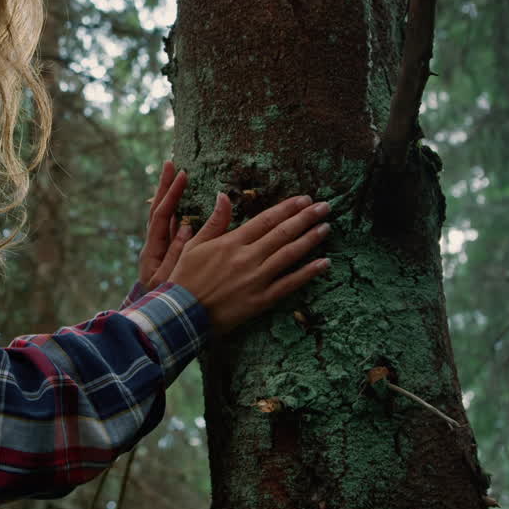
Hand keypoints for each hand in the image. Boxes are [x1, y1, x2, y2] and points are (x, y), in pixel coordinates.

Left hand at [137, 161, 193, 290]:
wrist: (154, 321)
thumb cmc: (162, 302)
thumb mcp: (169, 278)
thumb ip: (177, 253)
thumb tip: (185, 224)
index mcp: (152, 250)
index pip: (161, 215)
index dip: (171, 195)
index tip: (181, 175)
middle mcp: (154, 246)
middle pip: (158, 211)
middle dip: (165, 187)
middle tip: (171, 164)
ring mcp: (160, 250)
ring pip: (164, 219)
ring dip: (169, 198)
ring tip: (176, 177)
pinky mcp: (166, 255)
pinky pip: (172, 230)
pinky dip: (177, 214)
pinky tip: (183, 205)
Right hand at [169, 192, 331, 333]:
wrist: (182, 313)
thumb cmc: (185, 278)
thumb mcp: (195, 245)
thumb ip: (214, 221)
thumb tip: (223, 195)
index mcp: (231, 242)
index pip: (266, 220)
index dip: (287, 208)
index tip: (303, 199)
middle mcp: (247, 258)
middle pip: (282, 233)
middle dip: (305, 218)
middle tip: (324, 206)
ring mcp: (256, 279)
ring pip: (289, 255)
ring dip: (310, 239)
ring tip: (326, 227)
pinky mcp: (261, 300)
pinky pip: (289, 284)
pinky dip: (308, 273)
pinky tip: (324, 263)